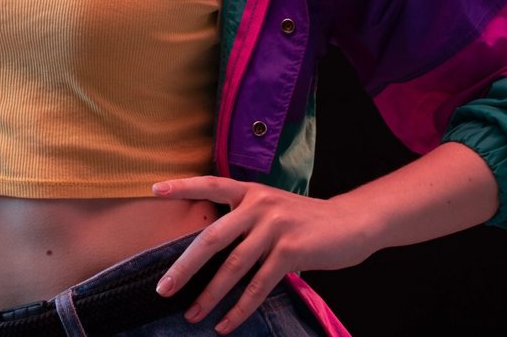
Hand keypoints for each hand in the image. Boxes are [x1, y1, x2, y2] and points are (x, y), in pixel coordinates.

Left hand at [150, 176, 373, 334]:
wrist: (352, 222)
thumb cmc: (306, 220)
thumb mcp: (273, 208)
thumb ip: (245, 218)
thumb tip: (211, 247)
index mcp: (250, 192)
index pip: (211, 184)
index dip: (183, 186)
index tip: (154, 189)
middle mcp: (258, 205)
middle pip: (211, 238)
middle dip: (184, 267)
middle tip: (163, 288)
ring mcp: (274, 228)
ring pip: (232, 267)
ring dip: (209, 295)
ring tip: (192, 315)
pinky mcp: (291, 252)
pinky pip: (258, 285)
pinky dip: (239, 308)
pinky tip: (225, 323)